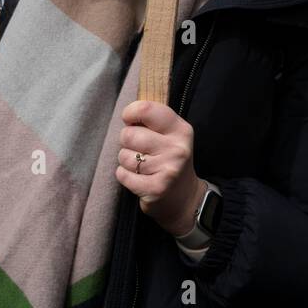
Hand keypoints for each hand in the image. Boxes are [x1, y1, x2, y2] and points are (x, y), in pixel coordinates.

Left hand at [116, 100, 204, 235]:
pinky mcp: (156, 188)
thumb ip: (152, 122)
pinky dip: (124, 176)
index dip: (131, 112)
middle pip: (129, 134)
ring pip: (124, 155)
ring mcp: (168, 169)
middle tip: (138, 150)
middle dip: (126, 142)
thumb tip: (127, 115)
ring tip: (140, 166)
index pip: (147, 109)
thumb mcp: (170, 136)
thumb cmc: (169, 161)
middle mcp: (177, 148)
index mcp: (180, 129)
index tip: (130, 120)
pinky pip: (123, 175)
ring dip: (126, 161)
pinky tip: (137, 178)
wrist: (185, 199)